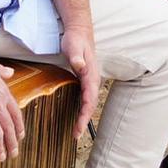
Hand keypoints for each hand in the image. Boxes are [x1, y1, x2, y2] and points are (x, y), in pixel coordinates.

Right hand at [0, 54, 23, 163]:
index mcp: (4, 95)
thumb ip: (3, 71)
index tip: (20, 137)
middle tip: (13, 153)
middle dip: (12, 143)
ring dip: (0, 148)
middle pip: (9, 128)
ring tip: (2, 158)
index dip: (19, 128)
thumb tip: (10, 72)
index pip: (16, 115)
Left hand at [60, 25, 100, 140]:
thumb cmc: (76, 40)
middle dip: (83, 120)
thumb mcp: (74, 47)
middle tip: (75, 136)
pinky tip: (76, 116)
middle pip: (90, 104)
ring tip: (76, 131)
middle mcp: (93, 80)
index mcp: (91, 75)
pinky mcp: (84, 80)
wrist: (79, 31)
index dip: (84, 115)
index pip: (89, 99)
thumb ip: (77, 57)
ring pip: (89, 102)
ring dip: (83, 117)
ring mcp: (90, 81)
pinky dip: (82, 108)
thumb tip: (80, 67)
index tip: (79, 127)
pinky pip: (85, 98)